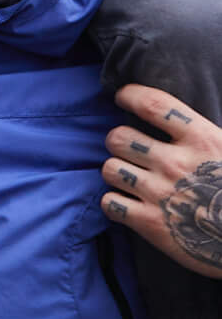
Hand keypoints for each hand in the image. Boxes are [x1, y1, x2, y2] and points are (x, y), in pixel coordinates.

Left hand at [102, 85, 221, 277]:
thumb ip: (207, 135)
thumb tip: (183, 122)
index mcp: (203, 139)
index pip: (153, 105)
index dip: (130, 95)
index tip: (122, 96)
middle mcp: (176, 163)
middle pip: (118, 137)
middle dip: (120, 141)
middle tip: (131, 150)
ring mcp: (160, 193)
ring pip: (110, 168)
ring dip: (117, 172)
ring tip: (132, 178)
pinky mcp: (149, 223)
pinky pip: (110, 202)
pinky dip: (115, 203)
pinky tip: (129, 204)